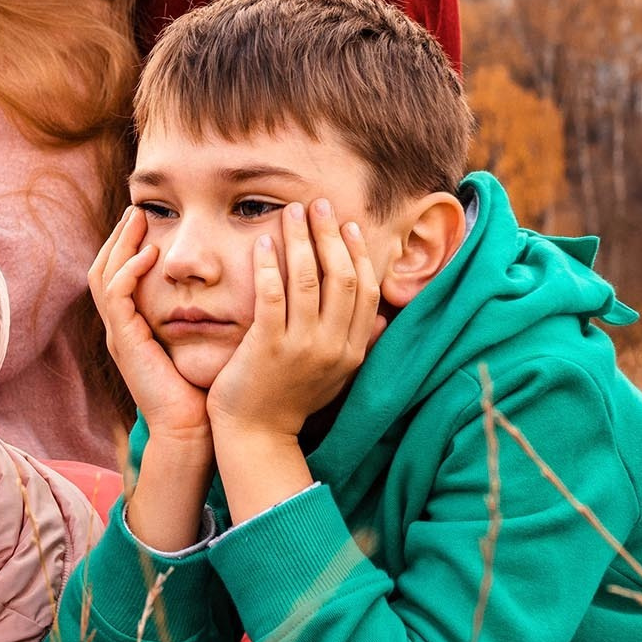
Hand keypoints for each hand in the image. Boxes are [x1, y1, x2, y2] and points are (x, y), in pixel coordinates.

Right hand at [89, 208, 207, 442]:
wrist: (193, 430)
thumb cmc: (205, 390)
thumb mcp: (203, 341)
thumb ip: (205, 312)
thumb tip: (229, 282)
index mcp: (136, 328)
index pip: (121, 275)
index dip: (130, 246)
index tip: (150, 218)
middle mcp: (122, 329)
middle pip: (104, 269)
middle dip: (119, 237)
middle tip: (136, 209)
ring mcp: (120, 336)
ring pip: (104, 277)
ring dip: (120, 245)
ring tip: (137, 219)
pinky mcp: (125, 343)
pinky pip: (117, 297)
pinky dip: (129, 272)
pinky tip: (148, 254)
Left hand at [205, 200, 384, 445]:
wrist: (257, 436)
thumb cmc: (292, 401)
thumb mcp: (336, 374)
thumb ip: (359, 344)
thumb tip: (384, 318)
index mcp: (353, 350)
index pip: (365, 289)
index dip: (357, 252)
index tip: (346, 224)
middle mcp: (333, 346)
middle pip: (341, 276)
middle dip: (330, 234)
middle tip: (318, 204)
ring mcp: (301, 347)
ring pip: (308, 279)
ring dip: (301, 239)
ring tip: (290, 211)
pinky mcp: (267, 348)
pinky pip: (272, 296)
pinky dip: (269, 264)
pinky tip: (263, 241)